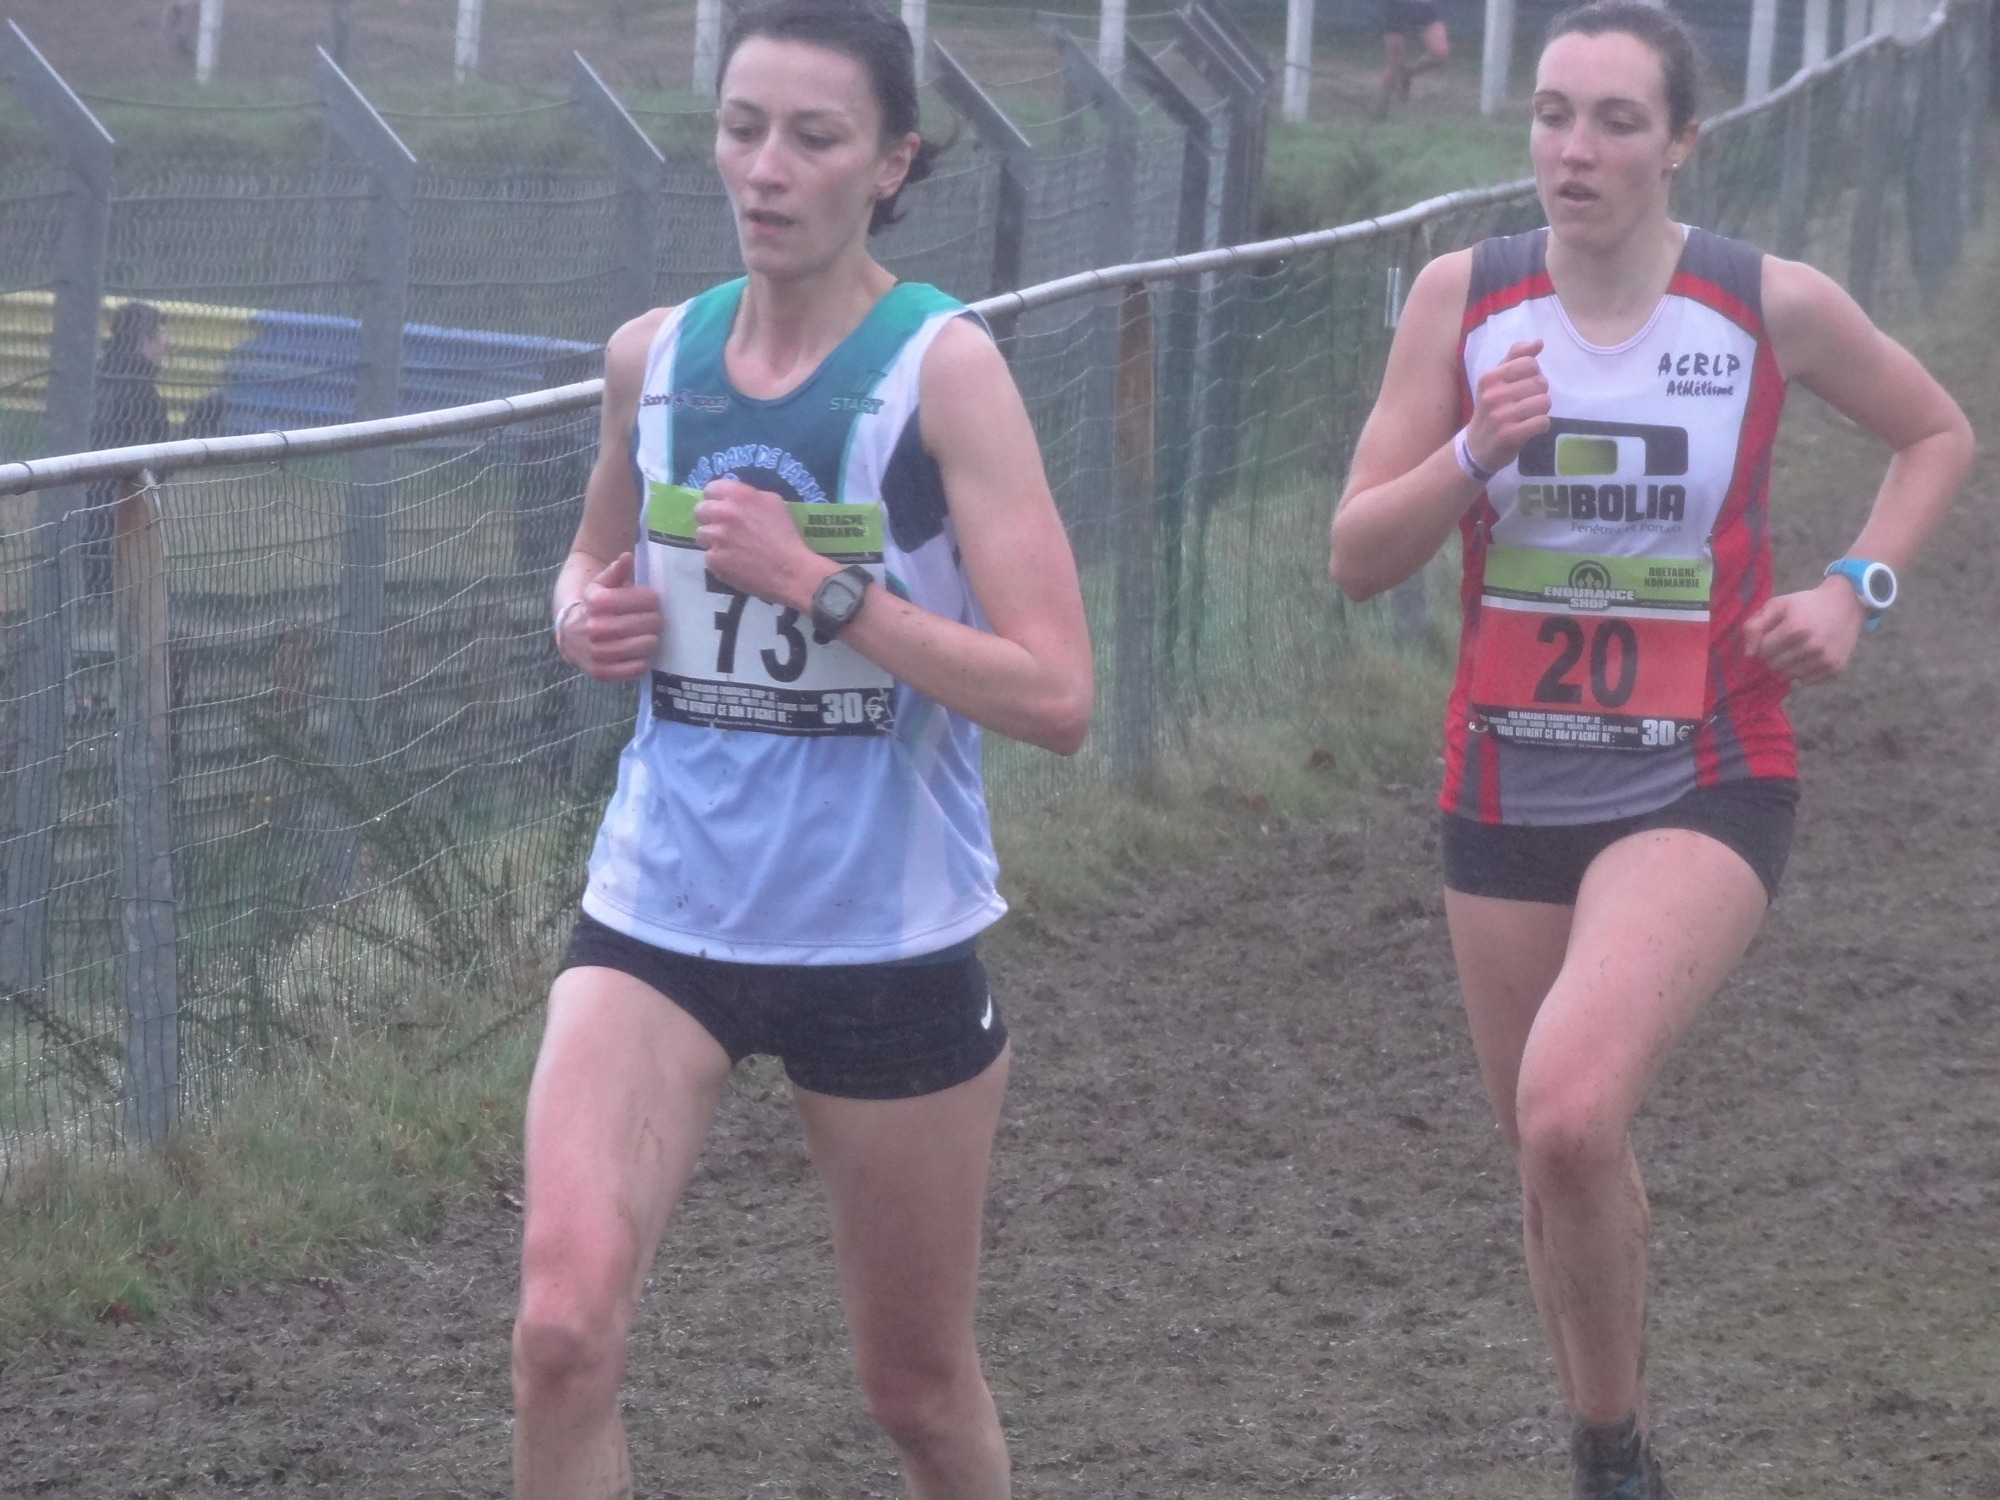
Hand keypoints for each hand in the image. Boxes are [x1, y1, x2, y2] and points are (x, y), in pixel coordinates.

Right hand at [558, 551, 660, 681]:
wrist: (570, 635)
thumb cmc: (593, 607)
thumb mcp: (601, 585)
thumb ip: (615, 571)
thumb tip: (627, 557)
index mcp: (597, 602)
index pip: (647, 600)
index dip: (653, 600)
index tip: (651, 602)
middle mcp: (595, 627)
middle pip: (650, 623)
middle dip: (656, 620)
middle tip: (653, 621)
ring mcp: (598, 652)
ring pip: (647, 645)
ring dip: (652, 640)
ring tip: (646, 636)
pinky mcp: (601, 673)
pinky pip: (637, 668)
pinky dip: (642, 660)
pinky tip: (637, 653)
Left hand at [693, 478, 832, 609]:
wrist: (790, 571)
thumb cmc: (786, 535)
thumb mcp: (774, 503)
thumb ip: (751, 496)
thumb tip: (737, 499)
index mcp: (738, 495)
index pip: (710, 489)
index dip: (715, 498)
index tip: (720, 506)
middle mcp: (722, 512)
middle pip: (700, 510)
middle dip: (709, 518)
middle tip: (722, 527)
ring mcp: (716, 537)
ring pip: (701, 534)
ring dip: (712, 540)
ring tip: (728, 548)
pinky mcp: (714, 560)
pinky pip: (708, 556)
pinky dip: (719, 560)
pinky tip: (734, 563)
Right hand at [1465, 339, 1550, 473]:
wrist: (1476, 448)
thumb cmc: (1490, 410)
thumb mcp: (1496, 381)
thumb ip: (1516, 358)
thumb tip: (1538, 342)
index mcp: (1489, 378)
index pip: (1530, 363)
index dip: (1533, 374)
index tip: (1523, 385)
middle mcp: (1493, 395)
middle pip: (1540, 382)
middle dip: (1539, 393)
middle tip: (1525, 404)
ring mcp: (1501, 416)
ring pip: (1544, 402)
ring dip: (1541, 410)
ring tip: (1528, 416)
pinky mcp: (1510, 435)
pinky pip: (1542, 422)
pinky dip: (1541, 425)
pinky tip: (1530, 428)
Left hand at [1742, 577, 1866, 684]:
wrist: (1845, 604)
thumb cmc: (1805, 604)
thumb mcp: (1777, 605)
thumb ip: (1755, 626)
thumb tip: (1749, 654)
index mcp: (1795, 627)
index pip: (1762, 651)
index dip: (1764, 642)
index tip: (1775, 633)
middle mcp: (1812, 646)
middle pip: (1774, 665)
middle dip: (1774, 655)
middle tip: (1786, 641)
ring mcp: (1825, 659)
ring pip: (1788, 676)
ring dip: (1788, 665)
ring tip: (1798, 648)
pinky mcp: (1835, 668)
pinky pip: (1806, 682)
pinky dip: (1804, 672)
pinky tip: (1811, 656)